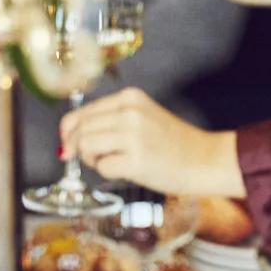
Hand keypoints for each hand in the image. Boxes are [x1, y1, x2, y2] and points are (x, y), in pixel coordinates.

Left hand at [60, 89, 243, 198]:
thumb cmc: (172, 145)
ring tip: (112, 163)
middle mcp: (129, 112)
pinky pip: (102, 167)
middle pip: (81, 130)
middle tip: (93, 159)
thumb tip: (68, 141)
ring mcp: (133, 135)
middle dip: (79, 148)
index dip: (68, 131)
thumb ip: (109, 122)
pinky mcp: (136, 159)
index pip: (82, 112)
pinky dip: (107, 172)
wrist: (204, 160)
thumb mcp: (142, 119)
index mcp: (130, 97)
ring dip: (92, 159)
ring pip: (86, 146)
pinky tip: (125, 171)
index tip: (67, 145)